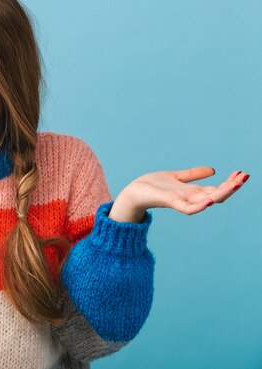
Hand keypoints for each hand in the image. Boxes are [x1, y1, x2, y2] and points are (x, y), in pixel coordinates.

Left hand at [109, 168, 249, 222]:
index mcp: (193, 192)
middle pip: (216, 194)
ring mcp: (181, 201)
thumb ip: (193, 175)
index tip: (241, 173)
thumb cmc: (152, 186)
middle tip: (245, 177)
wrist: (133, 192)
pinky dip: (200, 206)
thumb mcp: (176, 176)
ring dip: (222, 193)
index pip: (217, 189)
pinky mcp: (170, 202)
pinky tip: (210, 200)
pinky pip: (188, 208)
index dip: (230, 182)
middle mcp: (190, 198)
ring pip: (207, 200)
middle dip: (232, 187)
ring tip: (236, 184)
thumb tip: (213, 170)